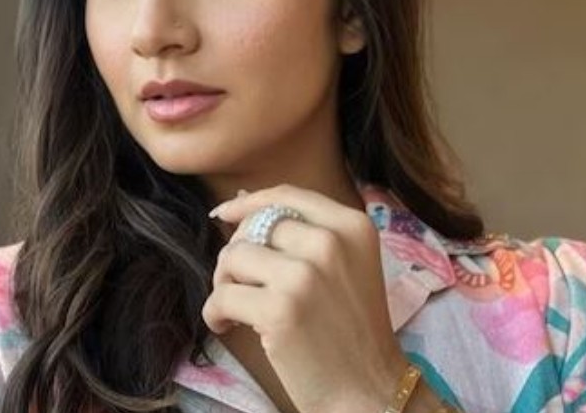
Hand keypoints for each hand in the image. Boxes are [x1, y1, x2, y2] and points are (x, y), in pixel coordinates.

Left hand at [203, 184, 410, 412]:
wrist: (371, 389)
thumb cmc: (355, 333)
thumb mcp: (349, 266)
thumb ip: (306, 235)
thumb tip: (241, 203)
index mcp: (352, 226)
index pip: (286, 197)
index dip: (249, 204)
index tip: (226, 215)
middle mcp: (331, 243)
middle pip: (254, 228)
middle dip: (237, 257)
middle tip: (241, 287)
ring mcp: (305, 275)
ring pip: (233, 258)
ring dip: (224, 285)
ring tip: (237, 309)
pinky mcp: (280, 309)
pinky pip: (222, 296)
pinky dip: (215, 313)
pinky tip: (227, 326)